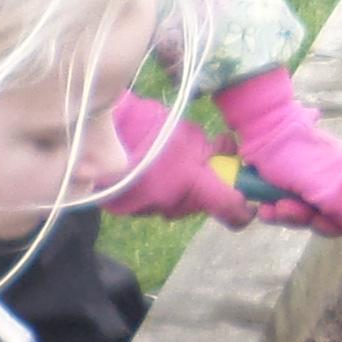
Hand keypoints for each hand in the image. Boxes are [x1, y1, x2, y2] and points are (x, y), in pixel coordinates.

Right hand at [100, 90, 254, 225]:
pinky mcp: (127, 211)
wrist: (96, 132)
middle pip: (200, 206)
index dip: (243, 210)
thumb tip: (229, 153)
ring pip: (176, 205)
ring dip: (177, 190)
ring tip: (163, 163)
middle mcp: (174, 207)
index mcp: (195, 187)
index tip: (245, 201)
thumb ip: (214, 149)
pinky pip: (152, 204)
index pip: (233, 213)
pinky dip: (154, 190)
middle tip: (195, 164)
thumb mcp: (190, 134)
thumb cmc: (149, 128)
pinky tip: (145, 170)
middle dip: (203, 188)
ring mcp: (149, 211)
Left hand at [214, 68, 341, 234]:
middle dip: (328, 223)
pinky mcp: (303, 192)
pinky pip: (302, 217)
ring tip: (281, 205)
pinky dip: (284, 215)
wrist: (254, 133)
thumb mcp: (326, 181)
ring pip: (325, 221)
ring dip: (299, 218)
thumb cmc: (295, 151)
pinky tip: (270, 206)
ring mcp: (327, 188)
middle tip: (307, 213)